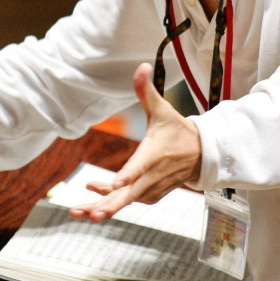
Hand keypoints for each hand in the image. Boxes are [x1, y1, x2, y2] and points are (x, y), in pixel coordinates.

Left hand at [70, 64, 201, 221]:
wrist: (201, 154)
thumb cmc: (178, 130)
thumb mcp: (162, 109)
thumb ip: (146, 91)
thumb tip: (141, 66)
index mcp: (154, 154)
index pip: (141, 165)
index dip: (129, 174)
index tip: (116, 183)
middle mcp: (153, 175)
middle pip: (129, 194)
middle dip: (109, 205)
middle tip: (91, 214)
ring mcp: (151, 188)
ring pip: (125, 202)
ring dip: (103, 208)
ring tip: (78, 212)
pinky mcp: (150, 196)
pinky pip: (127, 201)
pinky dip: (110, 201)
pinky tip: (91, 196)